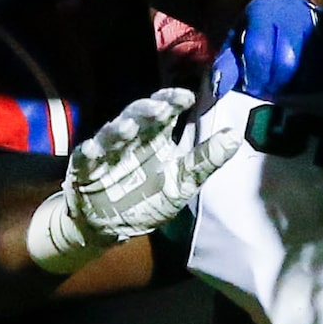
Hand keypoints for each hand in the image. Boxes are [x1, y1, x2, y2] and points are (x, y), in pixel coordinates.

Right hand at [25, 88, 239, 274]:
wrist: (113, 226)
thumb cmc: (149, 198)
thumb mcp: (182, 183)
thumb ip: (206, 160)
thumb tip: (236, 135)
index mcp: (155, 136)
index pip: (165, 110)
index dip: (173, 99)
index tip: (187, 97)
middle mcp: (131, 138)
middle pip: (137, 115)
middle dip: (147, 110)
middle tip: (160, 107)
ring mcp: (107, 152)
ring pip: (111, 132)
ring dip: (119, 129)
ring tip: (129, 128)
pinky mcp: (86, 168)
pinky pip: (86, 157)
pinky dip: (90, 152)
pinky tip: (94, 150)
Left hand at [214, 0, 322, 99]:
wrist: (285, 5)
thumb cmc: (256, 27)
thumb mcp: (235, 39)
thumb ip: (227, 63)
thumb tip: (220, 89)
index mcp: (264, 12)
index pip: (260, 52)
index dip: (253, 75)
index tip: (249, 85)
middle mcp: (293, 18)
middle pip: (286, 64)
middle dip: (273, 83)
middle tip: (265, 87)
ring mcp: (316, 30)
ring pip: (307, 71)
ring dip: (291, 85)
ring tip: (279, 84)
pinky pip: (321, 72)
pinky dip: (307, 83)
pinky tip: (295, 81)